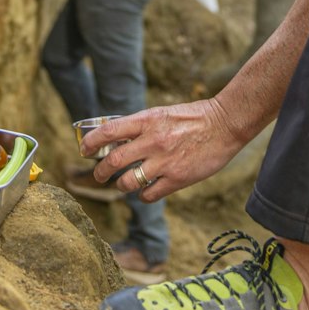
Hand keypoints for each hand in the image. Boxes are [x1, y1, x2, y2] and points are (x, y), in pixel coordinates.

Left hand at [80, 98, 242, 202]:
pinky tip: (146, 191)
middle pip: (113, 161)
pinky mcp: (177, 179)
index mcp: (147, 120)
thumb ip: (140, 126)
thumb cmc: (193, 117)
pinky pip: (148, 195)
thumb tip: (115, 137)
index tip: (84, 151)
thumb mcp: (162, 113)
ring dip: (121, 185)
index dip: (91, 143)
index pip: (109, 131)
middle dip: (100, 172)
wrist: (225, 125)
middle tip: (99, 175)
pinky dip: (143, 196)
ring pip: (127, 182)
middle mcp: (153, 141)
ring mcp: (165, 162)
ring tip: (124, 184)